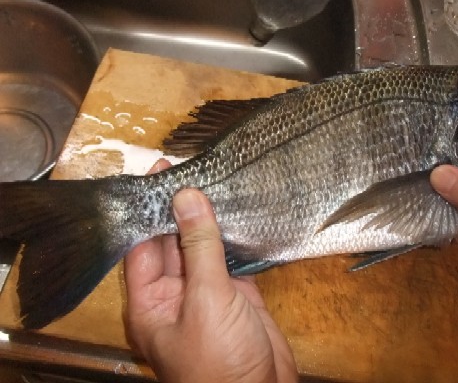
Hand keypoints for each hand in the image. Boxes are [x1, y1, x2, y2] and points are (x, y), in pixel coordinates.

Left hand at [124, 160, 297, 382]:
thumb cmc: (219, 362)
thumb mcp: (206, 300)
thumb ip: (199, 246)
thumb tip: (185, 196)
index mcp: (150, 301)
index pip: (144, 244)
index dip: (151, 207)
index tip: (161, 170)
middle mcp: (175, 294)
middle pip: (173, 242)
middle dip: (181, 208)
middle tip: (193, 168)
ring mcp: (208, 294)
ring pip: (203, 248)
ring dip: (210, 220)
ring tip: (216, 180)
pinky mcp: (237, 295)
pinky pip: (230, 259)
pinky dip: (235, 236)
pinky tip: (240, 210)